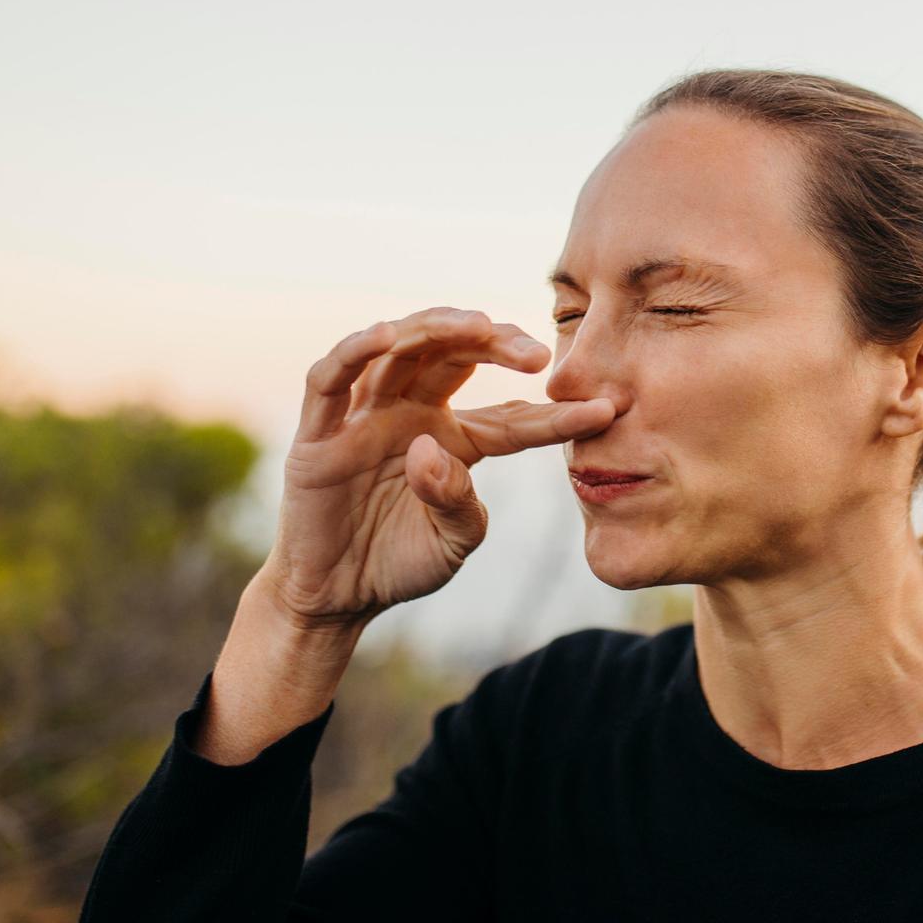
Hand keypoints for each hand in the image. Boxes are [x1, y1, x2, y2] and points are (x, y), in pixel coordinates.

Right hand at [258, 306, 614, 628]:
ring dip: (436, 329)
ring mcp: (363, 417)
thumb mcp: (452, 541)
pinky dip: (355, 349)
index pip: (512, 415)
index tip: (604, 410)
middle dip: (495, 343)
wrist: (337, 597)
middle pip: (453, 354)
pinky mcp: (318, 432)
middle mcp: (412, 412)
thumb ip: (458, 502)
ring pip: (398, 349)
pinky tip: (387, 335)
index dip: (555, 413)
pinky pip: (330, 377)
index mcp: (455, 437)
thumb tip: (432, 451)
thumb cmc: (400, 563)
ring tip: (476, 326)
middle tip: (534, 353)